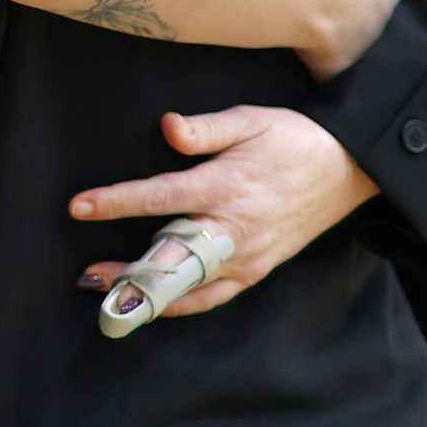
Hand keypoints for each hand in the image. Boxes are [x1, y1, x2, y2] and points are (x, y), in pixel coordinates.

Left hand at [69, 105, 378, 317]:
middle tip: (86, 276)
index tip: (79, 206)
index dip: (116, 202)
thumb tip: (167, 126)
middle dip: (126, 268)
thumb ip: (205, 128)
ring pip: (188, 285)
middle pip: (169, 255)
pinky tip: (152, 305)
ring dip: (146, 293)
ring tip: (106, 294)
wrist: (347, 170)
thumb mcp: (250, 120)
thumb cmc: (292, 140)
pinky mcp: (255, 270)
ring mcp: (245, 256)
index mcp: (224, 187)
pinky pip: (212, 297)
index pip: (159, 197)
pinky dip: (181, 305)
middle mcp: (232, 229)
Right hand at [296, 0, 398, 79]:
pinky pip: (327, 74)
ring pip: (352, 48)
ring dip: (337, 43)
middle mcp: (378, 23)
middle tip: (328, 10)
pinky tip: (305, 63)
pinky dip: (320, 72)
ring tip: (310, 32)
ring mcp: (358, 48)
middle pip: (371, 24)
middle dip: (357, 21)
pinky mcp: (335, 68)